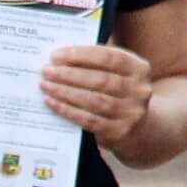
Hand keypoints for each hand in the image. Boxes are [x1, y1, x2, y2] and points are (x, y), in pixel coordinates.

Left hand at [42, 43, 156, 139]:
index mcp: (140, 69)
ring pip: (95, 101)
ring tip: (46, 85)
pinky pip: (89, 120)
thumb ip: (95, 63)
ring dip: (66, 92)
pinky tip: (52, 102)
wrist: (136, 127)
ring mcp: (131, 113)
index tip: (57, 55)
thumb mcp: (116, 74)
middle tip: (47, 71)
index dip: (82, 55)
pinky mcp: (119, 131)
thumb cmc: (117, 92)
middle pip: (102, 80)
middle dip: (70, 74)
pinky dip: (67, 110)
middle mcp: (140, 90)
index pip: (110, 57)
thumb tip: (59, 59)